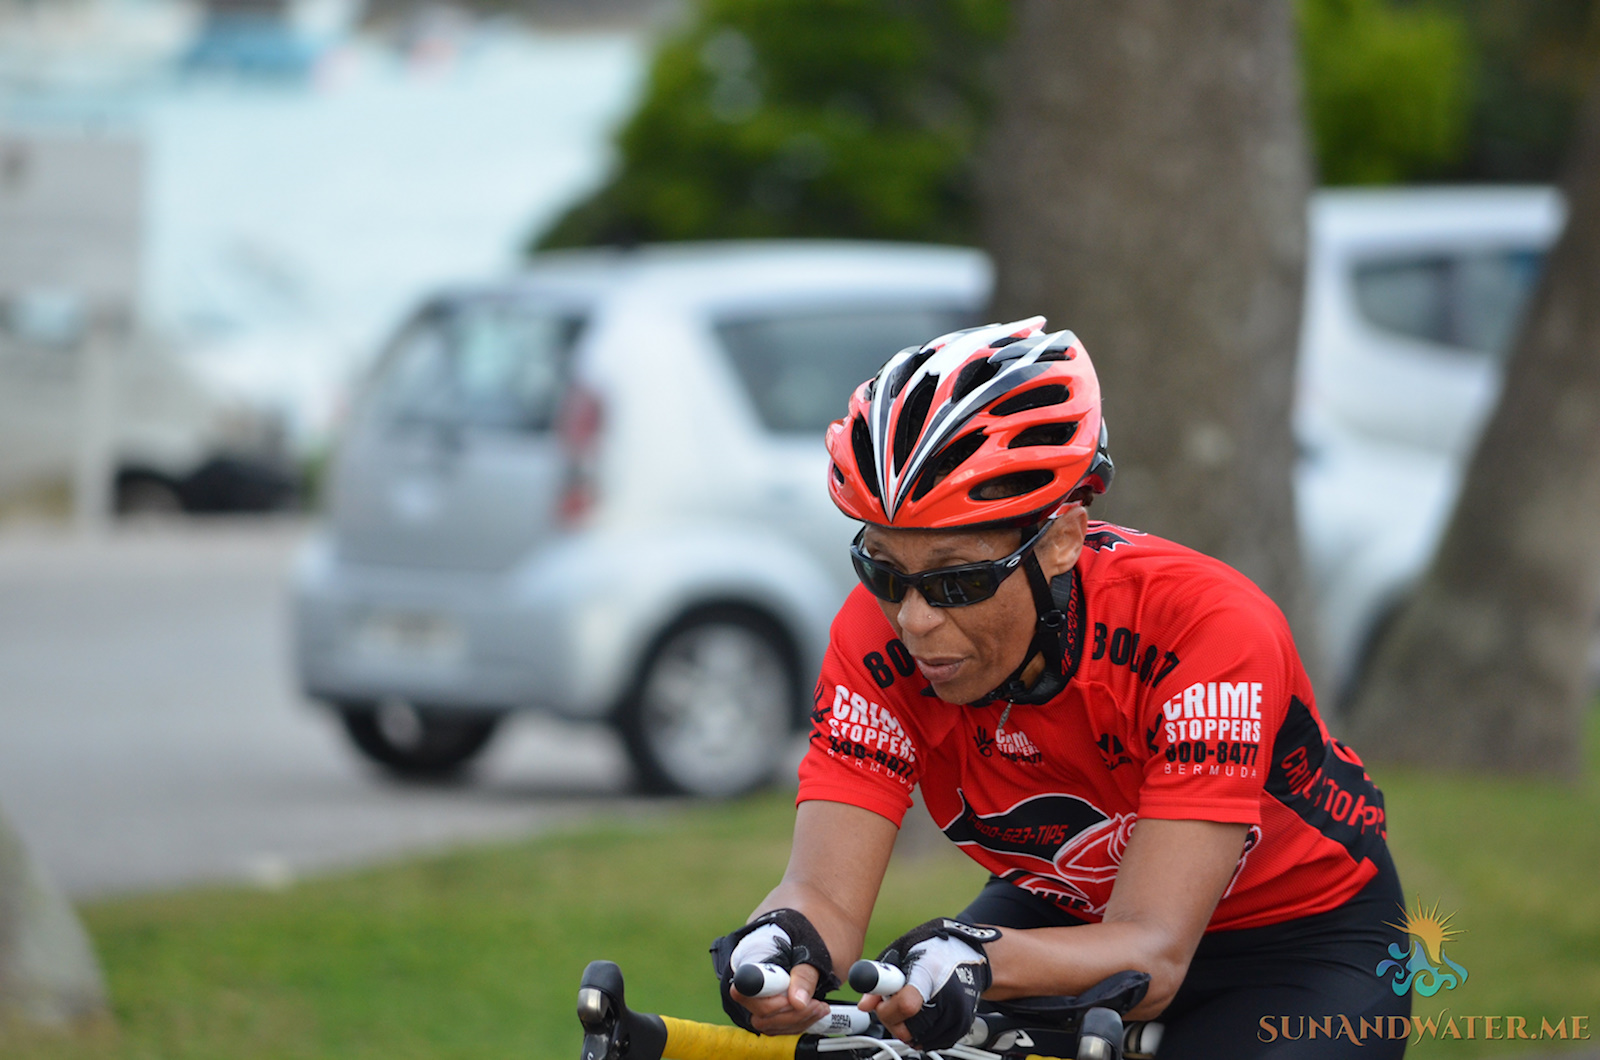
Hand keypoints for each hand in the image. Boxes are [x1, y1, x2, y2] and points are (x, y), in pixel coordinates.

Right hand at [710, 909, 837, 1033]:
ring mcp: (764, 979)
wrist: (828, 895)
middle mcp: (751, 966)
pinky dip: (795, 1016)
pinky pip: (777, 1013)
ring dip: (793, 1019)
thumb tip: (797, 1001)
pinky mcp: (778, 989)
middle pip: (754, 1008)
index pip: (744, 990)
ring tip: (820, 1007)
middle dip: (786, 1014)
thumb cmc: (821, 913)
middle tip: (816, 1005)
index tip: (795, 1000)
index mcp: (751, 950)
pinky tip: (816, 1008)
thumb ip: (806, 973)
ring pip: (766, 1016)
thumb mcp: (818, 943)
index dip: (768, 1002)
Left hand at [858, 918, 998, 1049]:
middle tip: (892, 1003)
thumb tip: (865, 1004)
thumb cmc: (934, 949)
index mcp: (929, 973)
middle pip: (910, 1028)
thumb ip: (881, 978)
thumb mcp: (901, 952)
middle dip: (893, 1020)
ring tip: (910, 1004)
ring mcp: (957, 1013)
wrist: (971, 955)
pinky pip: (933, 1042)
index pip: (906, 1004)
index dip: (887, 1009)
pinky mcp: (962, 1025)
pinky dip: (922, 1033)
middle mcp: (947, 996)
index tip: (881, 1002)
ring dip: (907, 1028)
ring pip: (919, 1038)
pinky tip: (922, 1013)